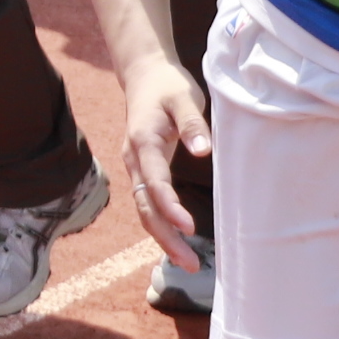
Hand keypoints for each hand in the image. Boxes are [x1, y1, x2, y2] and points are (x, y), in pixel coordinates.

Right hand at [117, 61, 211, 268]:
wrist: (143, 74)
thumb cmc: (167, 85)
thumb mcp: (184, 97)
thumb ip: (193, 123)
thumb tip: (203, 151)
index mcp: (143, 141)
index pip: (155, 181)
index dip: (170, 207)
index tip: (190, 227)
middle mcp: (134, 159)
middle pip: (145, 206)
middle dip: (165, 237)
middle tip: (191, 263)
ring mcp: (136, 166)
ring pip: (144, 209)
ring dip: (163, 237)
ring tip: (188, 262)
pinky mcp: (143, 170)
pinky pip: (148, 203)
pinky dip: (161, 224)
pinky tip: (178, 240)